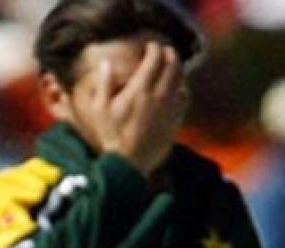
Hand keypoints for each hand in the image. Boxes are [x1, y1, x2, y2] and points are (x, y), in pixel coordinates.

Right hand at [86, 41, 187, 175]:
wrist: (128, 163)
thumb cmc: (110, 136)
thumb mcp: (99, 109)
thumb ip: (104, 84)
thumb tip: (106, 63)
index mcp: (139, 90)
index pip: (154, 59)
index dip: (154, 48)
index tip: (150, 46)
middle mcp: (159, 95)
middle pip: (172, 65)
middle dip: (169, 54)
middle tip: (164, 51)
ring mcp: (170, 107)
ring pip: (181, 79)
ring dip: (178, 68)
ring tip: (171, 65)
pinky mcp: (175, 119)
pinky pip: (185, 97)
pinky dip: (182, 87)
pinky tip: (176, 88)